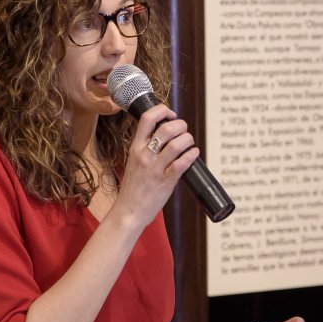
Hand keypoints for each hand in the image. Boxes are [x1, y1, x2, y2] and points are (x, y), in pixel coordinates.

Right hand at [114, 104, 199, 223]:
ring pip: (177, 144)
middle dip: (181, 125)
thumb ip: (146, 147)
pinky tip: (194, 154)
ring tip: (189, 143)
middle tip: (184, 131)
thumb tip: (166, 133)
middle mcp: (144, 155)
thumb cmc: (133, 187)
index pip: (147, 118)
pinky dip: (192, 155)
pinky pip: (182, 163)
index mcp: (135, 147)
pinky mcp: (165, 181)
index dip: (163, 110)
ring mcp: (155, 168)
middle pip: (166, 128)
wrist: (128, 211)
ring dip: (188, 140)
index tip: (171, 115)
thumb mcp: (134, 161)